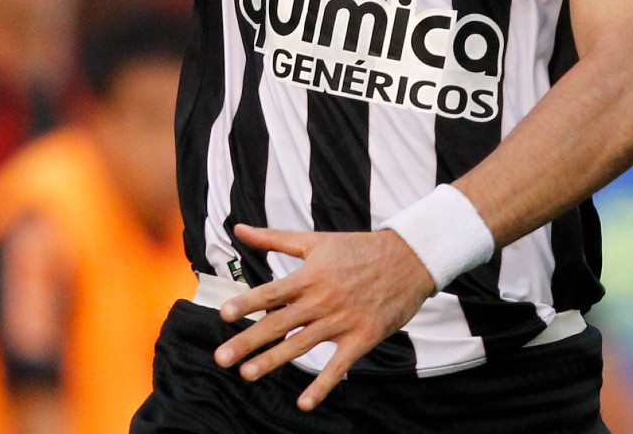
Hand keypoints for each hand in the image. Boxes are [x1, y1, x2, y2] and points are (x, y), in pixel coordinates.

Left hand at [213, 226, 435, 410]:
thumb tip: (238, 228)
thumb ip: (275, 238)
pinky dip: (322, 385)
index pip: (273, 292)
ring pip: (302, 344)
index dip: (248, 302)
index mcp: (311, 275)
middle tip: (221, 358)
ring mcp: (342, 320)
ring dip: (274, 360)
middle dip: (249, 341)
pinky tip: (304, 403)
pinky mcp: (362, 336)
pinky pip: (338, 364)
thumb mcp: (317, 240)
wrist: (411, 258)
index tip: (225, 314)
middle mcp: (323, 299)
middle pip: (280, 323)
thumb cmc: (361, 249)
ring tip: (247, 374)